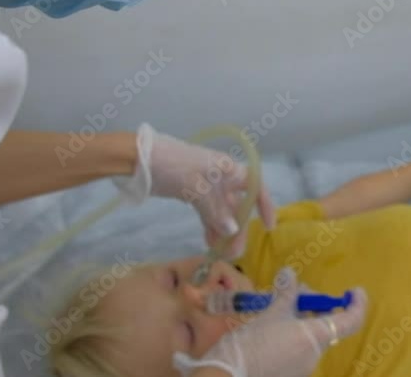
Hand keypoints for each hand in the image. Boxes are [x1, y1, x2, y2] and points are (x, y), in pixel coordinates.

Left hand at [113, 124, 276, 256]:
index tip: (268, 227)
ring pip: (223, 212)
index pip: (255, 186)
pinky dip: (211, 227)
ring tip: (222, 253)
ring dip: (224, 232)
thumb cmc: (175, 165)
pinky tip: (210, 243)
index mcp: (229, 169)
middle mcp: (222, 178)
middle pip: (238, 205)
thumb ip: (216, 210)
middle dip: (240, 228)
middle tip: (235, 252)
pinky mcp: (192, 194)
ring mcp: (207, 187)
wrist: (142, 158)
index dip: (265, 205)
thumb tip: (233, 231)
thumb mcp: (198, 188)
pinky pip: (208, 214)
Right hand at [174, 268, 367, 376]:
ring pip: (309, 336)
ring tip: (274, 307)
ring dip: (297, 319)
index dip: (357, 304)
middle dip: (311, 305)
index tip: (354, 290)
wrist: (228, 376)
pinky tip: (269, 328)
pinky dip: (289, 334)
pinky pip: (296, 349)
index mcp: (316, 337)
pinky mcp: (289, 374)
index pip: (351, 321)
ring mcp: (303, 368)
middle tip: (291, 292)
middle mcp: (315, 355)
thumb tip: (290, 273)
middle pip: (325, 325)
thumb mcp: (270, 313)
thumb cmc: (252, 343)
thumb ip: (286, 293)